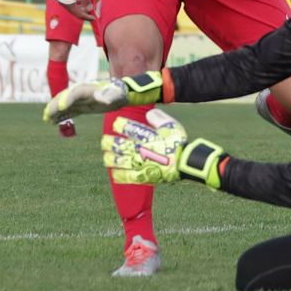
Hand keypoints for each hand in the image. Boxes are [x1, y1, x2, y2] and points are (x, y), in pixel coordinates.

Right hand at [43, 71, 162, 123]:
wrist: (121, 94)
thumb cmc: (120, 93)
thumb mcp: (117, 94)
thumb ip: (111, 95)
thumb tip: (105, 99)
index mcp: (89, 89)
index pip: (75, 93)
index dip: (68, 99)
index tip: (61, 107)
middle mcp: (82, 93)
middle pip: (65, 97)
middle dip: (56, 105)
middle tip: (47, 115)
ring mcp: (81, 100)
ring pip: (65, 104)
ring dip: (55, 111)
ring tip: (46, 119)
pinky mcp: (82, 106)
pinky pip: (69, 110)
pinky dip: (61, 115)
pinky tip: (54, 122)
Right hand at [46, 0, 93, 20]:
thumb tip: (90, 9)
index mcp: (67, 3)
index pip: (78, 14)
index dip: (87, 17)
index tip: (94, 18)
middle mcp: (61, 2)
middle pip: (74, 11)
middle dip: (83, 12)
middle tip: (92, 12)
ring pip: (70, 6)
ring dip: (79, 7)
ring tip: (87, 6)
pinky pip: (67, 1)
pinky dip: (74, 2)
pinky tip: (79, 0)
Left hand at [100, 109, 225, 189]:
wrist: (186, 163)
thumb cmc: (179, 143)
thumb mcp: (172, 126)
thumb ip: (159, 118)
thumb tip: (148, 113)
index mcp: (148, 136)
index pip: (130, 128)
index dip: (120, 125)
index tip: (116, 123)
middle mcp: (141, 150)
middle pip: (120, 145)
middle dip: (110, 143)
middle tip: (104, 142)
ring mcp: (141, 164)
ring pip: (121, 161)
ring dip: (111, 159)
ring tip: (106, 157)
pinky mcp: (144, 176)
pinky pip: (128, 177)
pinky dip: (119, 175)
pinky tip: (114, 173)